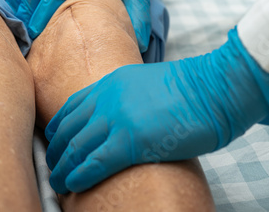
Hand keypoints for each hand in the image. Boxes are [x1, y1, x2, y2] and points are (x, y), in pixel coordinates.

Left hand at [44, 28, 268, 193]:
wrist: (215, 87)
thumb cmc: (193, 88)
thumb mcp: (150, 83)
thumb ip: (131, 97)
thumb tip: (129, 118)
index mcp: (112, 82)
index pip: (74, 107)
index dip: (60, 128)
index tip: (57, 142)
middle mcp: (108, 98)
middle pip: (70, 128)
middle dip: (58, 151)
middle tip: (54, 167)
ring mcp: (117, 118)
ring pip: (77, 147)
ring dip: (64, 168)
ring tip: (58, 183)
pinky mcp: (131, 140)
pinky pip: (95, 162)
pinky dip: (80, 175)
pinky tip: (73, 185)